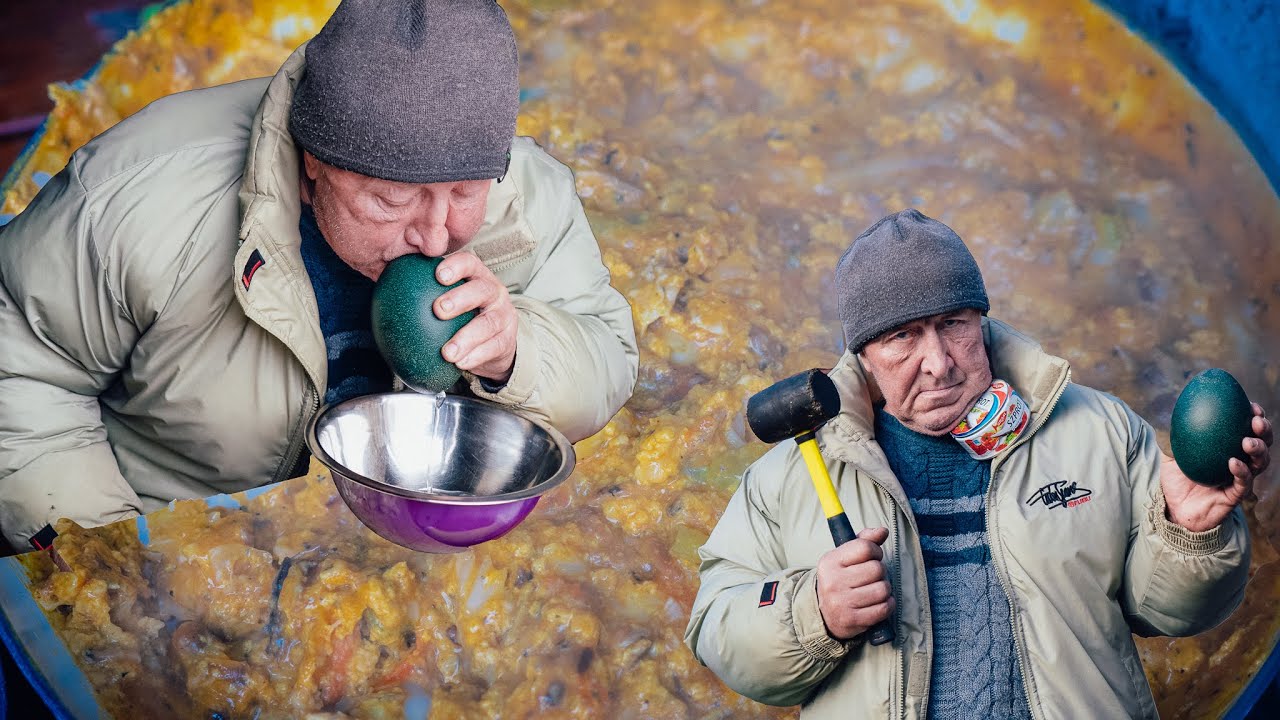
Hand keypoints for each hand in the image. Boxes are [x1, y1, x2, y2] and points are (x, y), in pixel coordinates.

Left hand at [433, 251, 517, 383]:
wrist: (495, 342)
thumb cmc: (464, 316)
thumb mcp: (450, 300)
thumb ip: (424, 292)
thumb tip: (383, 290)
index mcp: (477, 277)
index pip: (469, 263)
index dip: (456, 266)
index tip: (438, 275)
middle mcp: (494, 293)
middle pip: (482, 290)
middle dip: (460, 298)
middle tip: (438, 310)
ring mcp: (503, 316)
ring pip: (488, 323)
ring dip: (466, 338)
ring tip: (447, 352)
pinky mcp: (507, 340)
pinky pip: (492, 348)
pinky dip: (475, 356)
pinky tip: (460, 363)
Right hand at [815, 526, 893, 640]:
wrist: (822, 613)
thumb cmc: (839, 579)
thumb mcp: (844, 557)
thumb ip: (864, 540)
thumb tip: (882, 531)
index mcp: (830, 561)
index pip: (865, 547)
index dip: (875, 551)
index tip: (873, 557)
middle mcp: (833, 582)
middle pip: (877, 569)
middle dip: (880, 572)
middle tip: (872, 577)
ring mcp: (842, 603)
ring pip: (883, 589)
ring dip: (884, 589)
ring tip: (874, 590)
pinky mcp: (852, 620)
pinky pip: (884, 608)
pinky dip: (887, 604)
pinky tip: (879, 602)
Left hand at [1162, 402, 1271, 531]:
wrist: (1175, 508)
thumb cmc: (1176, 479)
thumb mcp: (1170, 454)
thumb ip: (1171, 435)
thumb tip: (1165, 411)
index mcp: (1228, 447)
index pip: (1247, 428)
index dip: (1254, 416)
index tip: (1252, 405)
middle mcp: (1240, 461)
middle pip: (1262, 443)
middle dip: (1264, 430)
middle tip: (1256, 421)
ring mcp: (1240, 478)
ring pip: (1260, 462)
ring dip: (1258, 449)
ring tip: (1247, 441)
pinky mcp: (1235, 495)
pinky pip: (1244, 482)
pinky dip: (1241, 471)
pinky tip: (1233, 462)